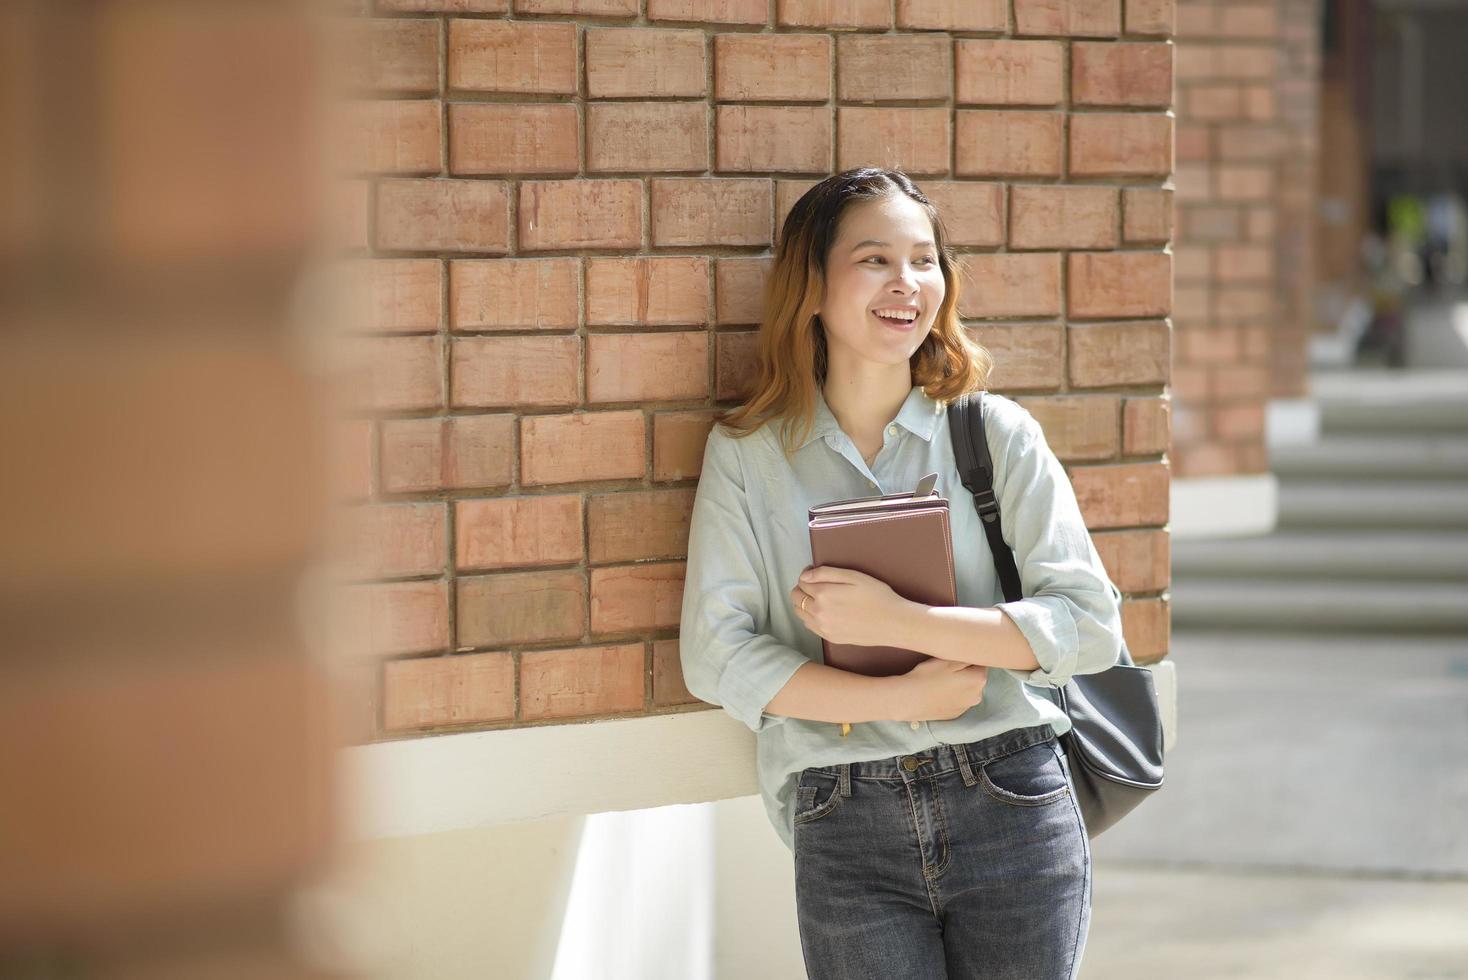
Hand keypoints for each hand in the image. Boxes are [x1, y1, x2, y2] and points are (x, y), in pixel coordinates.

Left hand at [789, 564, 912, 647]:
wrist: (893, 623)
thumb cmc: (877, 596)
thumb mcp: (854, 576)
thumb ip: (826, 573)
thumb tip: (805, 575)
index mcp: (823, 594)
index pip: (802, 582)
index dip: (807, 575)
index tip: (815, 573)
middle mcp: (819, 612)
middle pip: (796, 598)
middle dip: (803, 588)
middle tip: (817, 584)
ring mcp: (823, 628)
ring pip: (799, 613)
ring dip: (804, 603)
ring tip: (820, 598)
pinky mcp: (830, 638)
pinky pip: (809, 626)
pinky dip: (810, 617)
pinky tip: (824, 611)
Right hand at [894, 657, 988, 722]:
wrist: (909, 700)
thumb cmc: (927, 676)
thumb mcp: (948, 659)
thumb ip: (968, 655)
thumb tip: (979, 652)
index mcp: (979, 679)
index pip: (981, 662)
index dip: (966, 658)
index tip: (953, 657)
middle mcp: (977, 696)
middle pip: (975, 677)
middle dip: (964, 671)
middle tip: (944, 668)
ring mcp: (966, 707)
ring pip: (966, 689)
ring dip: (958, 684)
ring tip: (939, 680)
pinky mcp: (955, 714)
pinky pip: (957, 700)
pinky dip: (951, 695)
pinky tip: (937, 691)